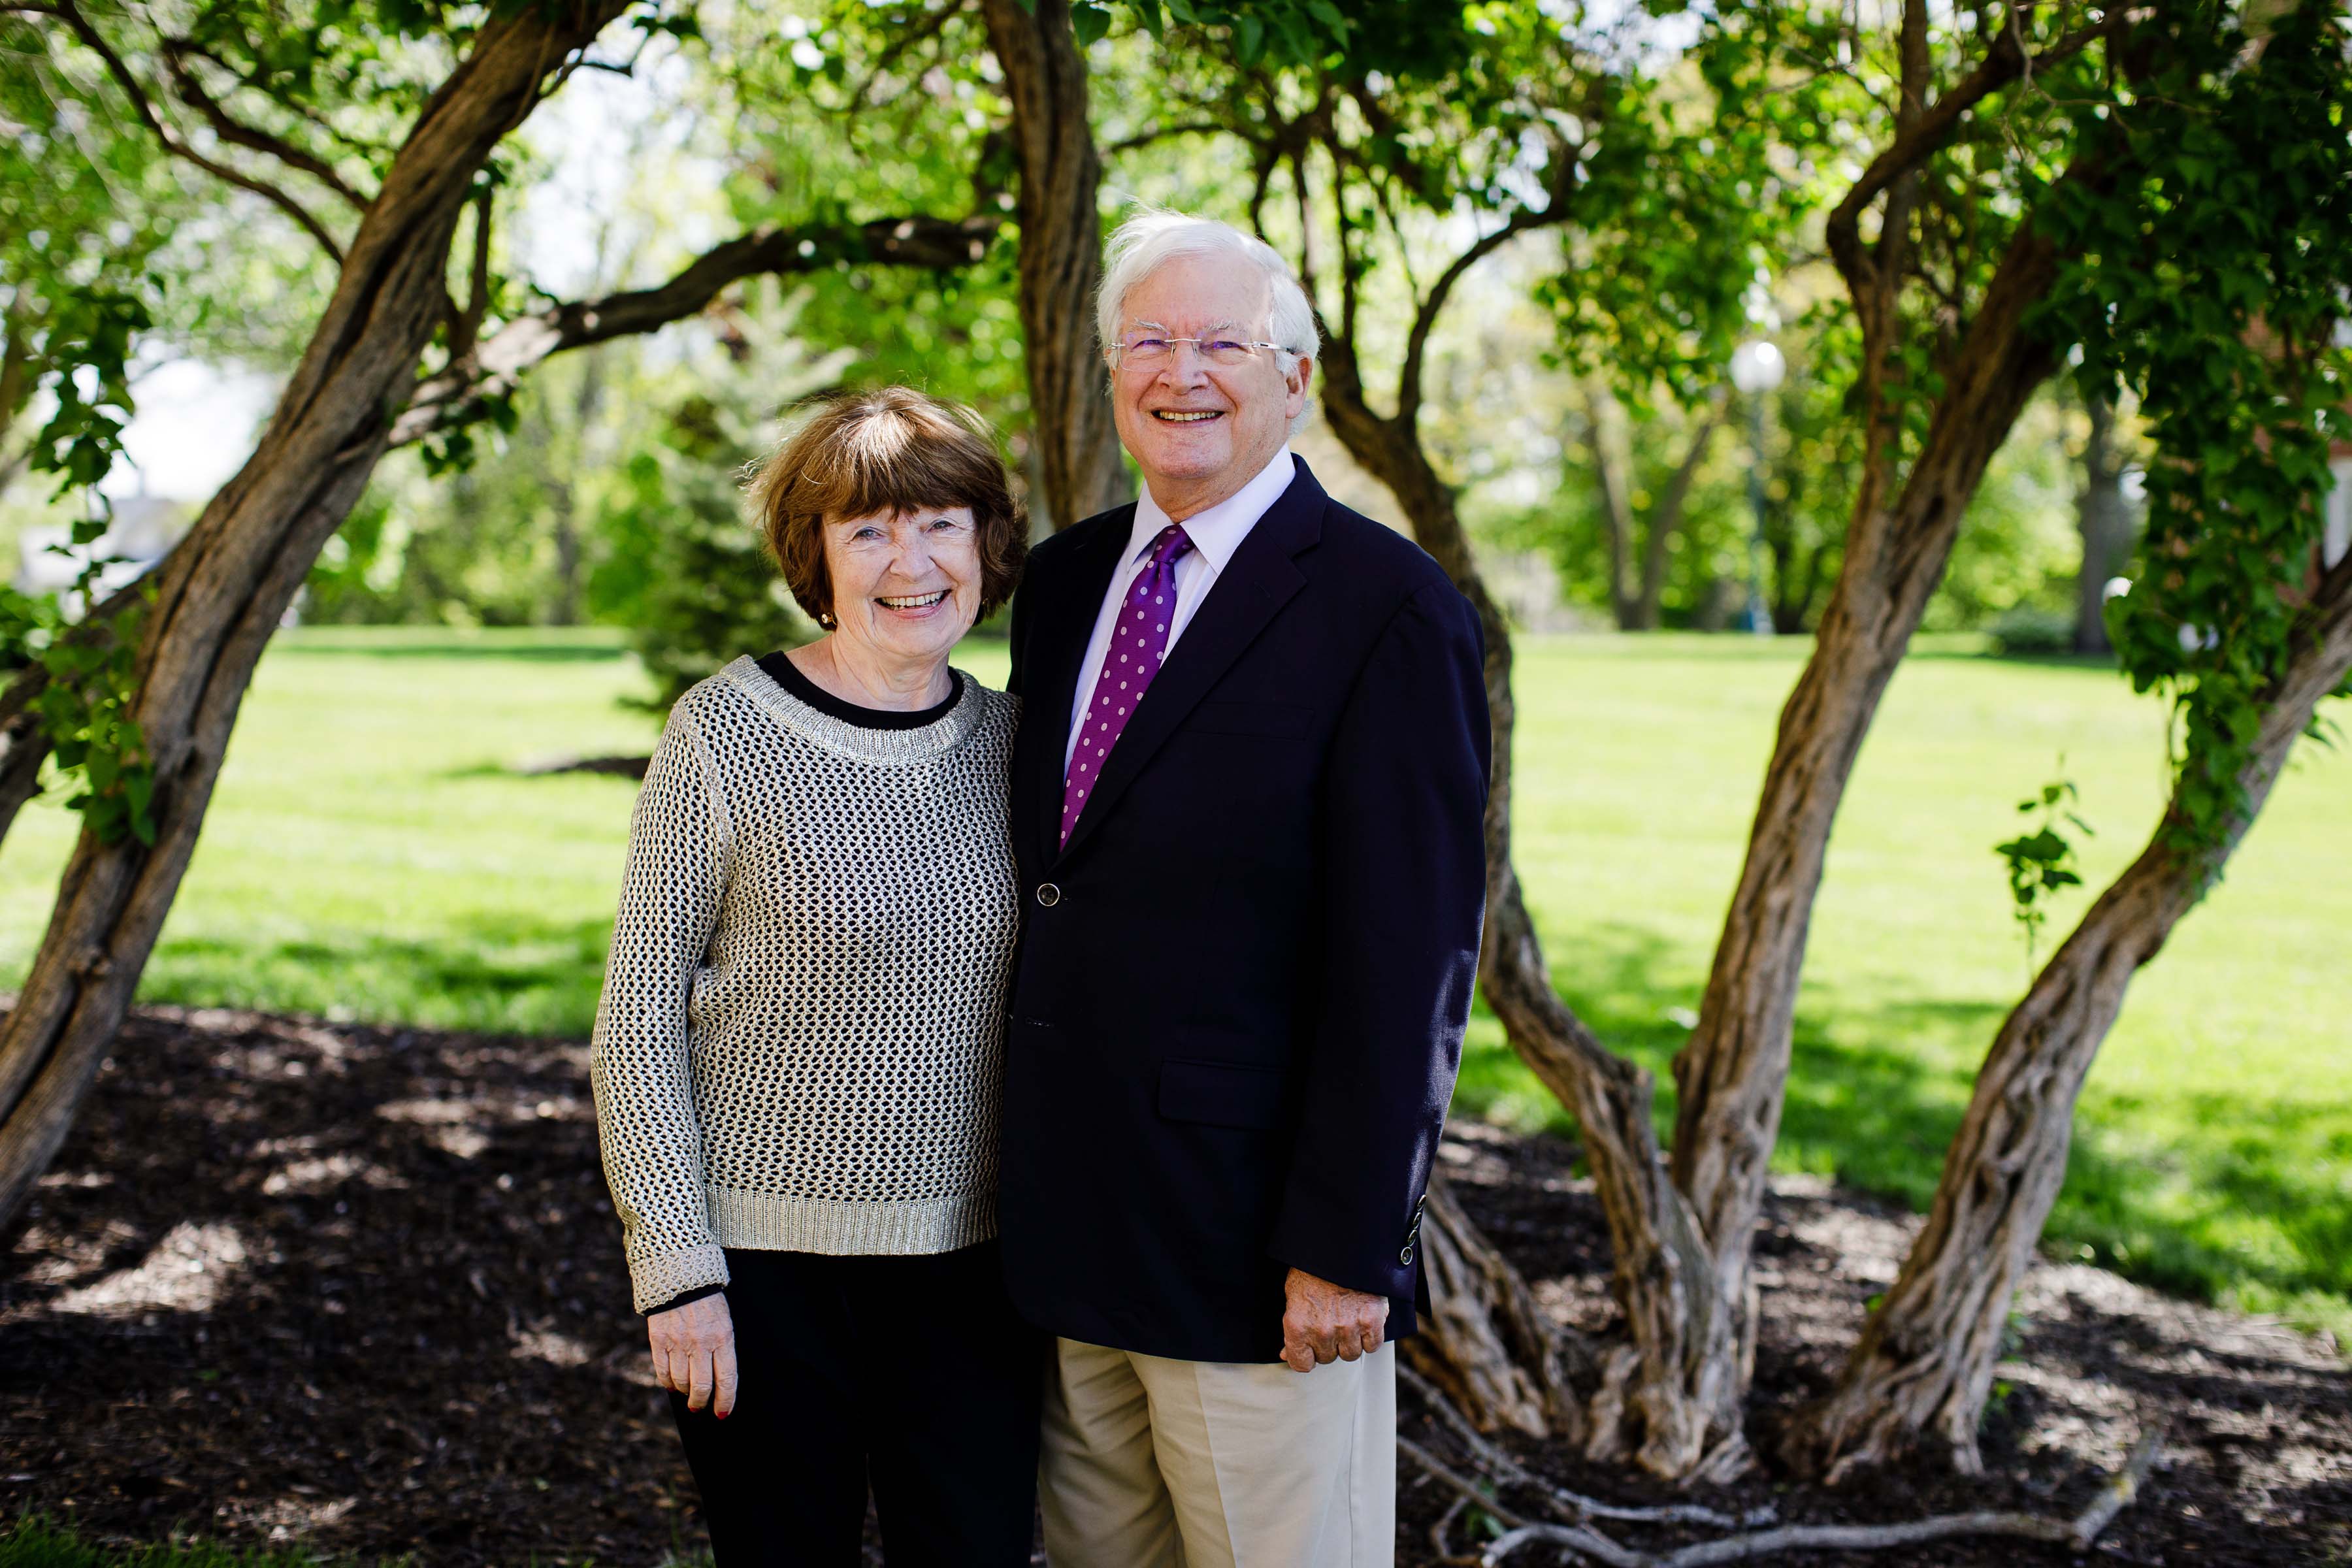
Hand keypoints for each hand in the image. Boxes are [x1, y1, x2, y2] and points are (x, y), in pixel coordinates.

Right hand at [648, 1293, 738, 1416]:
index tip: (722, 1413)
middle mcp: (701, 1343)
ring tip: (686, 1391)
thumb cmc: (708, 1302)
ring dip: (685, 1391)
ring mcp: (678, 1342)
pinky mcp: (658, 1340)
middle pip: (701, 1386)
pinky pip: (662, 1371)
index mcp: (723, 1337)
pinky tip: (672, 1384)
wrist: (682, 1276)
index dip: (725, 1400)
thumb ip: (721, 1349)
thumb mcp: (724, 1322)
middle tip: (699, 1406)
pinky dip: (667, 1382)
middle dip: (701, 1401)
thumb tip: (717, 1381)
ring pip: (681, 1382)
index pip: (727, 1378)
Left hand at [1279, 1267, 1388, 1372]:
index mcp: (1297, 1326)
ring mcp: (1348, 1327)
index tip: (1309, 1349)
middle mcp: (1322, 1331)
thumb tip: (1285, 1353)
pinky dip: (1369, 1336)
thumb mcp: (1293, 1296)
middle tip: (1329, 1323)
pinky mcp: (1371, 1321)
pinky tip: (1363, 1321)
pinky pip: (1372, 1345)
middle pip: (1327, 1358)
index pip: (1301, 1364)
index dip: (1306, 1357)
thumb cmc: (1313, 1268)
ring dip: (1349, 1342)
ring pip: (1350, 1354)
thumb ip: (1292, 1327)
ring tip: (1346, 1320)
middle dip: (1328, 1345)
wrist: (1340, 1245)